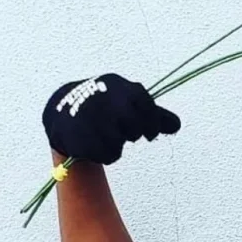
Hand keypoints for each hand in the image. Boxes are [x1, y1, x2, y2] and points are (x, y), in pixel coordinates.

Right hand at [42, 73, 180, 164]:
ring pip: (116, 142)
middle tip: (127, 133)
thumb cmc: (107, 107)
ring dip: (116, 145)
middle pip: (132, 125)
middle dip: (133, 133)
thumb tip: (176, 125)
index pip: (144, 103)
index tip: (150, 134)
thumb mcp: (130, 104)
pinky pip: (102, 153)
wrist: (65, 109)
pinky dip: (105, 155)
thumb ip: (154, 115)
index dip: (152, 123)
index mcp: (119, 87)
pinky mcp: (76, 134)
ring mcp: (87, 115)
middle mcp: (102, 98)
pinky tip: (97, 145)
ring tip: (109, 137)